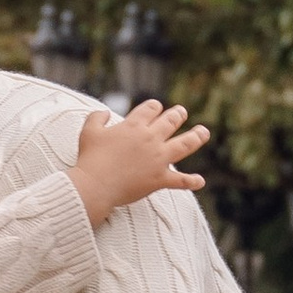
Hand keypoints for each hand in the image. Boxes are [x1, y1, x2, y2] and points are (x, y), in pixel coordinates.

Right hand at [71, 100, 208, 228]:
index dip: (155, 107)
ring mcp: (158, 159)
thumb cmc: (90, 159)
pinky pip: (180, 181)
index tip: (156, 108)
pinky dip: (191, 181)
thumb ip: (96, 118)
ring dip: (196, 137)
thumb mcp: (88, 132)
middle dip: (177, 115)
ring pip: (185, 144)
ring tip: (204, 132)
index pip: (151, 109)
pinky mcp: (159, 179)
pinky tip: (200, 181)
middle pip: (171, 121)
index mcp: (134, 126)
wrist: (95, 186)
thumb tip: (105, 112)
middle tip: (181, 112)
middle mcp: (150, 139)